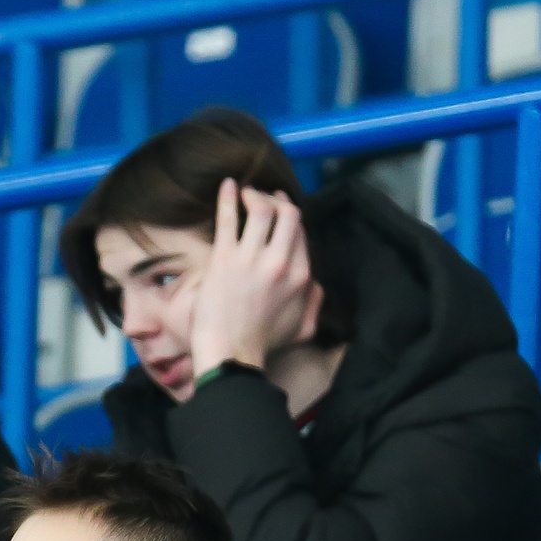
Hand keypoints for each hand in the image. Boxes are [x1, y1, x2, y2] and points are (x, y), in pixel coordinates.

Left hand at [187, 179, 321, 381]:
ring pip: (261, 210)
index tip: (282, 210)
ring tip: (246, 193)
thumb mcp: (303, 329)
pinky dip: (228, 197)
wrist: (231, 353)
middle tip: (264, 198)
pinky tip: (227, 186)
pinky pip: (229, 218)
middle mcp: (280, 262)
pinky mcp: (224, 258)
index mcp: (301, 276)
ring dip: (255, 195)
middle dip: (277, 200)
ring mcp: (251, 258)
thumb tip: (316, 285)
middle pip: (287, 214)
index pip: (301, 233)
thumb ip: (314, 303)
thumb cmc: (264, 344)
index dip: (292, 216)